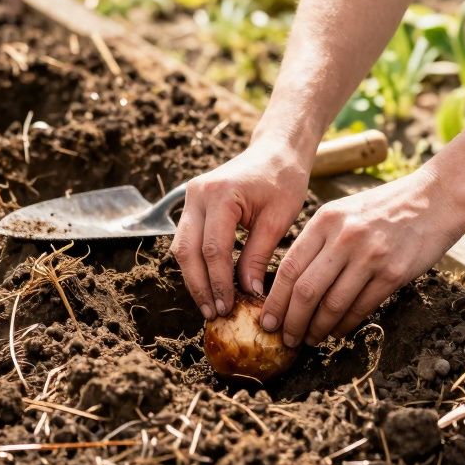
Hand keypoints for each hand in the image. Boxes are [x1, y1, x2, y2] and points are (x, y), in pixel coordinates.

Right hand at [170, 140, 311, 319]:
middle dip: (199, 286)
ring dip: (193, 278)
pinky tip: (209, 284)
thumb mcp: (277, 220)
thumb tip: (249, 293)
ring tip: (209, 304)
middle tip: (213, 313)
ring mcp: (190, 197)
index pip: (214, 249)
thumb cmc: (283, 180)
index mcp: (221, 194)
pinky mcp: (192, 203)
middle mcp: (197, 194)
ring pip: (181, 247)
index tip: (228, 307)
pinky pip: (187, 239)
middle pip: (187, 250)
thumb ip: (258, 256)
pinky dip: (195, 263)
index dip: (219, 282)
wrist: (275, 151)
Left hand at [261, 168, 464, 346]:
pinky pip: (361, 308)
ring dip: (317, 329)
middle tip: (286, 339)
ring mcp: (369, 256)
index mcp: (325, 220)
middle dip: (291, 321)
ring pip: (332, 304)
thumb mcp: (344, 212)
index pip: (289, 267)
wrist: (435, 198)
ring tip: (310, 339)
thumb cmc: (385, 208)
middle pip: (305, 291)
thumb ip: (319, 240)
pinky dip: (344, 325)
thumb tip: (292, 284)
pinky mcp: (393, 273)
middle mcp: (344, 237)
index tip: (267, 320)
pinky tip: (337, 331)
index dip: (275, 300)